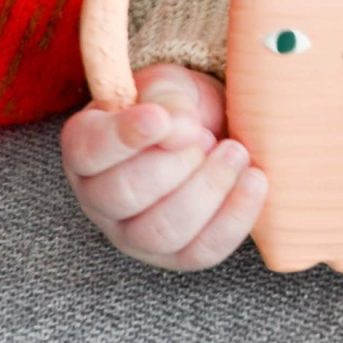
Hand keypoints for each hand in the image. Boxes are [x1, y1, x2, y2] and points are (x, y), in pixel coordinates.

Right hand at [61, 62, 267, 270]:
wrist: (216, 132)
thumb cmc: (182, 108)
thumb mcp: (171, 86)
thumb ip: (168, 99)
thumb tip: (180, 130)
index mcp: (87, 147)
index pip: (90, 150)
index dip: (123, 137)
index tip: (159, 118)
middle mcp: (100, 198)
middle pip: (123, 195)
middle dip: (175, 164)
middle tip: (205, 137)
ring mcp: (134, 234)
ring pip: (161, 232)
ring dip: (208, 189)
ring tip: (235, 152)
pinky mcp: (178, 256)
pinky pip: (203, 250)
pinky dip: (235, 215)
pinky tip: (255, 179)